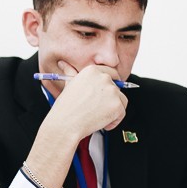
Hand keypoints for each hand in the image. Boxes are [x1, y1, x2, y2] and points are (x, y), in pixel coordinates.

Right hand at [26, 64, 127, 187]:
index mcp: (92, 70)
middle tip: (97, 109)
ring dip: (112, 110)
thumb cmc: (65, 107)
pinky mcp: (117, 105)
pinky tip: (101, 123)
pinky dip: (113, 121)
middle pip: (117, 88)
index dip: (109, 85)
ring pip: (121, 100)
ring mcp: (112, 91)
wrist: (66, 123)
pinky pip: (122, 113)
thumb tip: (64, 64)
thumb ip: (70, 72)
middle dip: (109, 99)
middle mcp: (104, 78)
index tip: (105, 94)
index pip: (111, 73)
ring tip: (97, 116)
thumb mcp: (68, 85)